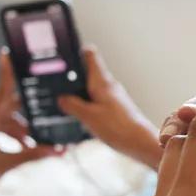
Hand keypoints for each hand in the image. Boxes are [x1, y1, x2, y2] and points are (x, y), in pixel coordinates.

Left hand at [0, 54, 57, 195]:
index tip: (7, 54)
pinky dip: (8, 132)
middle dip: (27, 116)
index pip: (1, 93)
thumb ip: (32, 154)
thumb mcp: (6, 164)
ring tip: (34, 144)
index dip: (6, 73)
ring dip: (19, 129)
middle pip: (7, 108)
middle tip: (46, 116)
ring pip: (3, 119)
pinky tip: (21, 145)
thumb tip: (56, 151)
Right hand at [57, 46, 161, 168]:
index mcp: (102, 81)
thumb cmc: (119, 128)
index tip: (62, 56)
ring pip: (91, 89)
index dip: (75, 52)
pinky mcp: (115, 109)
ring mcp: (113, 97)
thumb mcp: (88, 116)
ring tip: (64, 104)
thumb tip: (61, 98)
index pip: (90, 55)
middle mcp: (108, 86)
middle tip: (55, 86)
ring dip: (78, 95)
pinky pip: (96, 102)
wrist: (141, 143)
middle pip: (87, 73)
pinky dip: (86, 106)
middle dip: (71, 78)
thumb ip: (72, 105)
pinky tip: (80, 118)